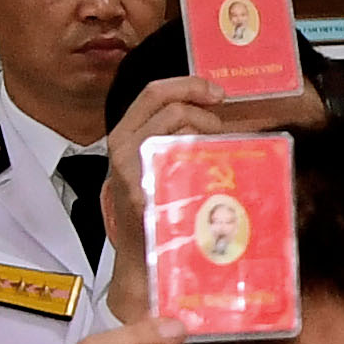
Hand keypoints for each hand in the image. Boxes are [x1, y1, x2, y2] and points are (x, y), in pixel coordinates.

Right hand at [97, 77, 234, 326]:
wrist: (140, 259)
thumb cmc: (154, 211)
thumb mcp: (151, 165)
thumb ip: (169, 138)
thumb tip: (214, 112)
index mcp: (122, 135)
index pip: (154, 92)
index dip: (189, 85)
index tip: (218, 94)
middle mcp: (122, 146)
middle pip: (174, 109)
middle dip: (207, 117)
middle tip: (221, 136)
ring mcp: (131, 169)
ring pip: (181, 130)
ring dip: (210, 137)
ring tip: (217, 158)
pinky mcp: (145, 191)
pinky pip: (183, 161)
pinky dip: (205, 161)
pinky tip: (214, 177)